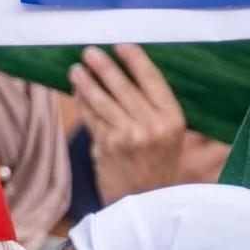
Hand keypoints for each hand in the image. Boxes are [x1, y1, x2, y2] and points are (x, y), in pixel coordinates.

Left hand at [72, 44, 187, 203]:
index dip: (136, 60)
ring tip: (76, 69)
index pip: (153, 80)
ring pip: (102, 100)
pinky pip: (91, 117)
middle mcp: (153, 126)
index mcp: (173, 119)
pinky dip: (82, 102)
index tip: (121, 45)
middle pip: (123, 86)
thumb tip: (122, 75)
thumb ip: (151, 110)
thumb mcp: (167, 137)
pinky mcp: (107, 146)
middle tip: (90, 52)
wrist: (147, 203)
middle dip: (104, 66)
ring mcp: (128, 136)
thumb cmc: (156, 166)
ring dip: (86, 81)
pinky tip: (77, 92)